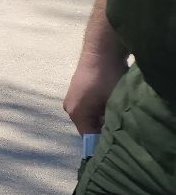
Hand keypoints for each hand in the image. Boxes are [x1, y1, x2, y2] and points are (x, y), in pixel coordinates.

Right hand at [64, 0, 127, 133]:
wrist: (101, 49)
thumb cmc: (106, 77)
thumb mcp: (111, 103)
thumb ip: (110, 122)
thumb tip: (115, 137)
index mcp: (76, 113)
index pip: (89, 137)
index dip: (104, 142)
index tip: (119, 144)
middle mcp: (71, 107)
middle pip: (90, 126)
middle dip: (105, 128)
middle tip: (123, 129)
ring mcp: (74, 97)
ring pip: (92, 115)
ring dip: (105, 116)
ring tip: (120, 114)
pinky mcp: (80, 89)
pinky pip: (92, 105)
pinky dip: (103, 107)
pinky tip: (115, 101)